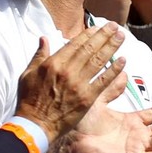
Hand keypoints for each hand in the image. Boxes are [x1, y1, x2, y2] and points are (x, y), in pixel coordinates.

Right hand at [14, 25, 126, 142]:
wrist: (34, 125)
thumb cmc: (29, 100)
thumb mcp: (28, 74)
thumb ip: (39, 55)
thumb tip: (45, 38)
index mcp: (53, 64)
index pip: (75, 43)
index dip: (89, 34)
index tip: (99, 27)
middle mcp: (67, 71)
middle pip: (90, 49)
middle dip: (104, 35)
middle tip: (115, 26)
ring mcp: (78, 84)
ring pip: (99, 61)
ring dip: (112, 47)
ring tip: (122, 37)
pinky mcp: (87, 98)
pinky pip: (104, 81)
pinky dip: (114, 70)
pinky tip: (123, 61)